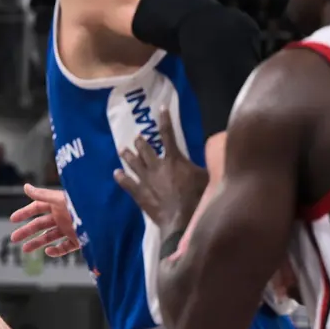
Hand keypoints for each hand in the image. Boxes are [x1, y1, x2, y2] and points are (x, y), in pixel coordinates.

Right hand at [10, 184, 79, 256]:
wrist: (107, 220)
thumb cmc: (83, 205)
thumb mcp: (60, 199)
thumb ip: (42, 194)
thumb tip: (25, 186)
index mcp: (57, 204)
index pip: (37, 207)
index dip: (24, 213)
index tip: (13, 220)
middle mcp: (62, 216)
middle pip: (40, 224)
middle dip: (26, 231)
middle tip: (13, 238)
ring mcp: (69, 229)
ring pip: (49, 237)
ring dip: (37, 243)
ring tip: (25, 250)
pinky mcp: (78, 240)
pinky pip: (65, 247)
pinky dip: (56, 250)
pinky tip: (48, 251)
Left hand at [113, 109, 207, 234]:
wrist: (182, 220)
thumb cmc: (198, 198)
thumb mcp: (207, 177)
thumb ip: (205, 164)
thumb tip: (213, 153)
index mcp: (173, 159)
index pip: (168, 134)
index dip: (165, 120)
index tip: (160, 109)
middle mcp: (157, 166)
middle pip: (145, 149)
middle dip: (140, 142)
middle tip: (137, 138)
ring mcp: (145, 179)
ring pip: (133, 163)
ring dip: (128, 155)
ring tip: (122, 150)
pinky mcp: (139, 193)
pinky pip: (127, 183)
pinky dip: (120, 177)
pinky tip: (116, 173)